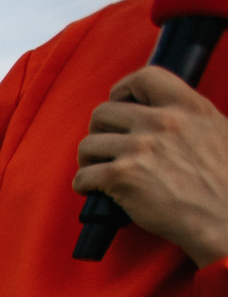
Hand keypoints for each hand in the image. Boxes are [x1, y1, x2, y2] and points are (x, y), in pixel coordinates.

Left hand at [74, 66, 227, 266]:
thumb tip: (164, 116)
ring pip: (88, 144)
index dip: (123, 90)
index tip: (121, 106)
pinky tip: (94, 191)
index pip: (145, 77)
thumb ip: (190, 120)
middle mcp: (163, 122)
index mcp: (189, 108)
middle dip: (100, 131)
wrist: (226, 220)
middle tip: (108, 148)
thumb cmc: (225, 184)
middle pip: (104, 112)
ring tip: (102, 171)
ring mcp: (140, 148)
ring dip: (90, 160)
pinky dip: (84, 185)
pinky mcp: (122, 177)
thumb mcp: (219, 133)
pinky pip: (83, 176)